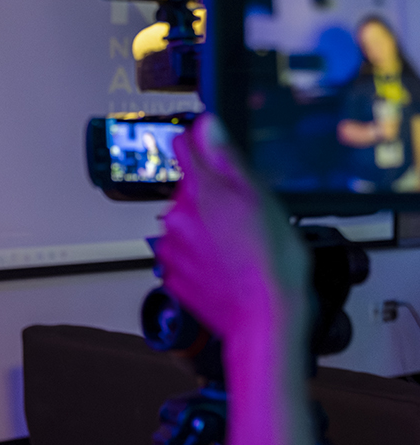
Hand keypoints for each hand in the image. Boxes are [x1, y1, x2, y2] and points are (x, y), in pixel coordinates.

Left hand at [157, 114, 308, 346]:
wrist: (264, 319)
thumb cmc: (273, 263)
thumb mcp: (263, 199)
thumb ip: (228, 159)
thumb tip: (207, 125)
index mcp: (201, 190)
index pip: (183, 146)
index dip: (198, 143)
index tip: (208, 146)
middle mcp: (177, 215)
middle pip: (188, 189)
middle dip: (210, 196)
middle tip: (242, 216)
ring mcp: (170, 246)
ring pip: (185, 222)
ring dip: (203, 227)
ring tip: (236, 246)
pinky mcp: (170, 272)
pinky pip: (181, 252)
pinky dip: (197, 254)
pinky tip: (224, 264)